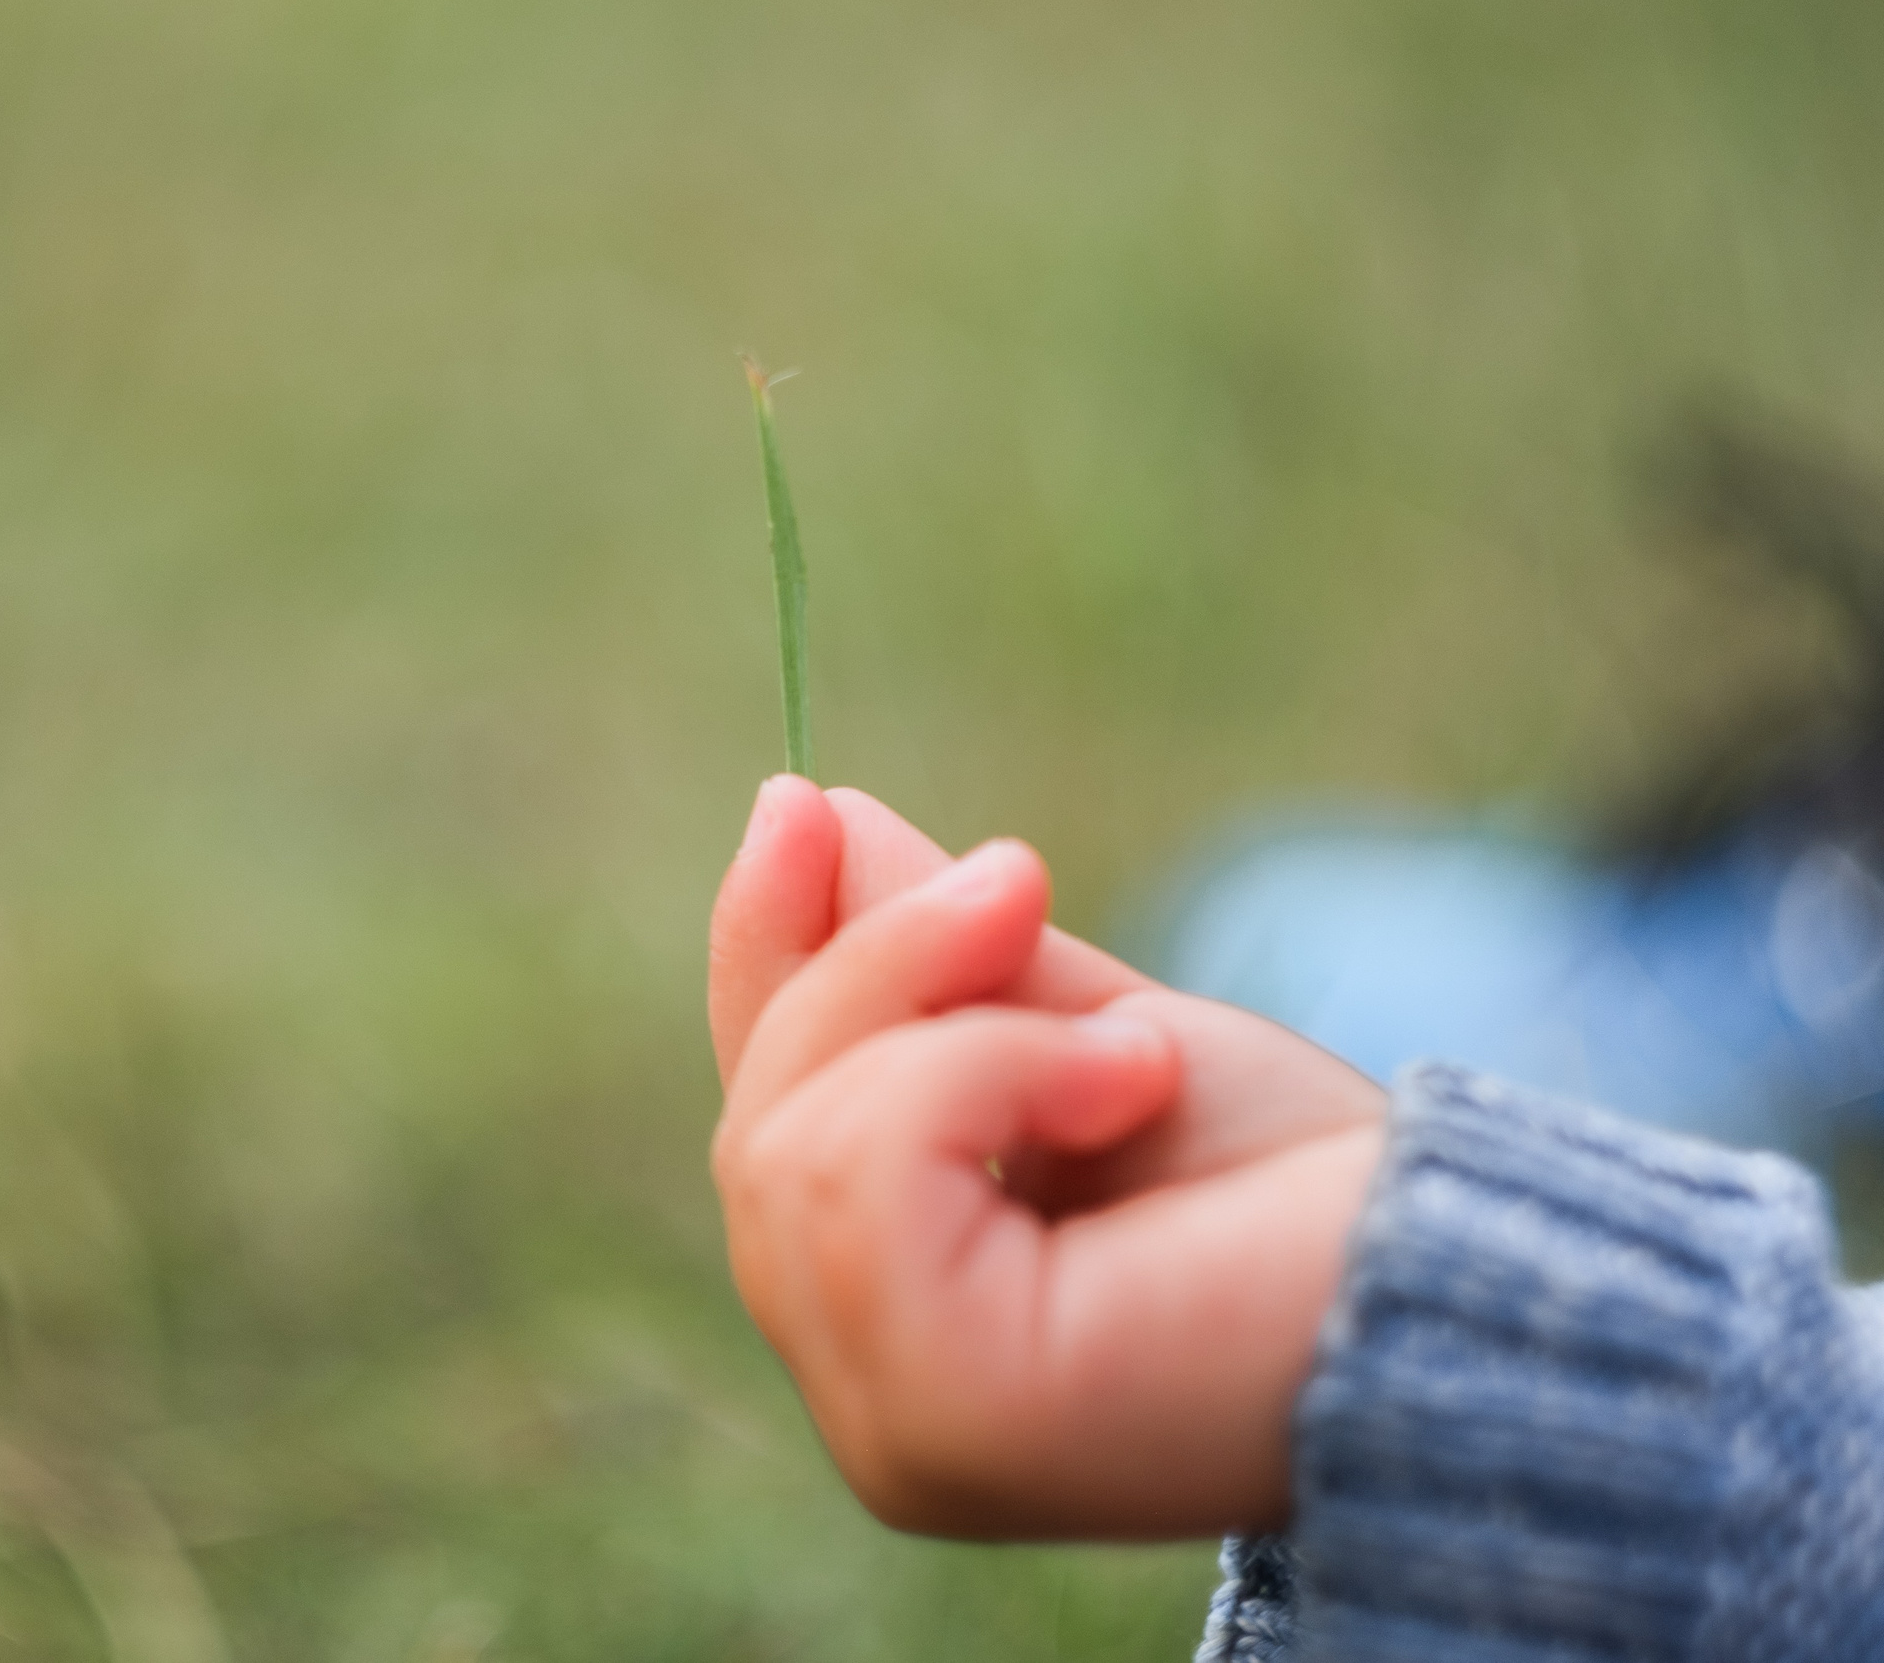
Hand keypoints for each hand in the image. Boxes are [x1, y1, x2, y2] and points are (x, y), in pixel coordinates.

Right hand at [707, 776, 1384, 1538]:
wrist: (1466, 1274)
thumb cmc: (1300, 1184)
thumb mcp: (1086, 1029)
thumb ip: (942, 963)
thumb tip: (812, 815)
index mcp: (903, 1328)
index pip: (771, 1133)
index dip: (765, 964)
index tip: (795, 801)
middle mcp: (875, 1406)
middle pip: (766, 1130)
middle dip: (875, 970)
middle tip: (1019, 874)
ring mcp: (893, 1428)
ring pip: (791, 1143)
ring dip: (954, 1023)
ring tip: (1126, 1043)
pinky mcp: (936, 1417)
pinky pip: (857, 1171)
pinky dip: (982, 1072)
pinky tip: (1124, 1080)